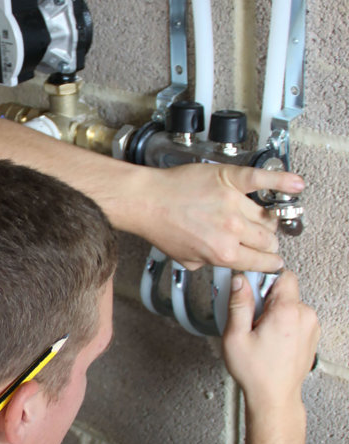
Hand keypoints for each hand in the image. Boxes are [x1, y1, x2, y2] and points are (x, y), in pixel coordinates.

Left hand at [139, 163, 304, 270]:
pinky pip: (262, 179)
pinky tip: (296, 184)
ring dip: (268, 221)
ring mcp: (232, 203)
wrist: (148, 201)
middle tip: (266, 241)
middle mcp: (232, 230)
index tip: (273, 262)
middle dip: (269, 243)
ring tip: (265, 220)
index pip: (260, 262)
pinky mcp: (230, 180)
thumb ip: (211, 262)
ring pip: (266, 216)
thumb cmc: (161, 227)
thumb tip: (226, 261)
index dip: (269, 264)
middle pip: (267, 240)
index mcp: (223, 253)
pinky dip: (282, 180)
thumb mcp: (187, 259)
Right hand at [222, 270, 319, 414]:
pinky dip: (283, 322)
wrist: (274, 397)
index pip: (283, 275)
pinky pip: (295, 316)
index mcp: (287, 312)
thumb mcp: (235, 336)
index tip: (251, 292)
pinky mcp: (311, 335)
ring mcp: (311, 326)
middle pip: (285, 289)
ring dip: (274, 311)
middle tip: (251, 318)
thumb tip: (239, 280)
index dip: (264, 279)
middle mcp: (305, 316)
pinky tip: (270, 338)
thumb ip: (238, 303)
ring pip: (289, 303)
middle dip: (265, 298)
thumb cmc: (257, 373)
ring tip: (260, 331)